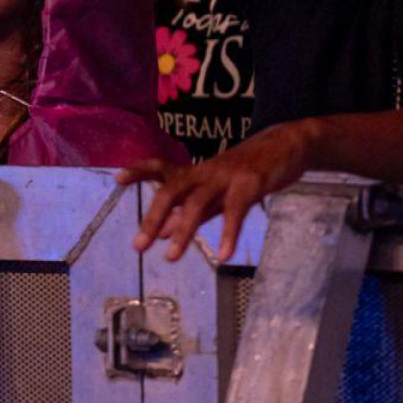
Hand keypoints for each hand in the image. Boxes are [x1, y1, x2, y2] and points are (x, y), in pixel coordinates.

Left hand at [117, 119, 315, 263]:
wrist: (285, 145)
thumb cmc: (245, 172)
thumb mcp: (214, 193)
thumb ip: (187, 213)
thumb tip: (159, 234)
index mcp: (195, 173)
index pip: (161, 168)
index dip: (139, 171)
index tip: (117, 178)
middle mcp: (204, 172)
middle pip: (172, 191)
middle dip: (153, 218)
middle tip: (137, 246)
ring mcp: (226, 176)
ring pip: (198, 202)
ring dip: (183, 231)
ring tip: (171, 257)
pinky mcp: (250, 183)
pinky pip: (236, 210)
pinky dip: (228, 233)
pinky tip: (223, 255)